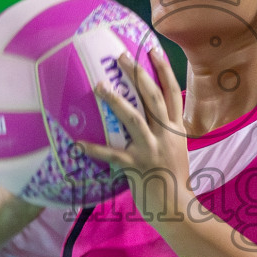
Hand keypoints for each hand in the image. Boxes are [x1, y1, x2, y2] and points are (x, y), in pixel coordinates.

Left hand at [82, 50, 190, 222]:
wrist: (177, 207)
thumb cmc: (175, 179)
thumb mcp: (178, 149)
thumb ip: (168, 130)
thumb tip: (155, 113)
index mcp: (176, 129)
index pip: (171, 93)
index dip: (163, 70)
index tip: (153, 50)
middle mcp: (165, 135)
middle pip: (152, 98)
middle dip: (137, 74)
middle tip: (121, 56)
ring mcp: (151, 150)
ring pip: (133, 119)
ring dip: (116, 101)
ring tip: (99, 86)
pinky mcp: (136, 167)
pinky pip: (112, 155)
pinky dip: (94, 149)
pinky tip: (78, 143)